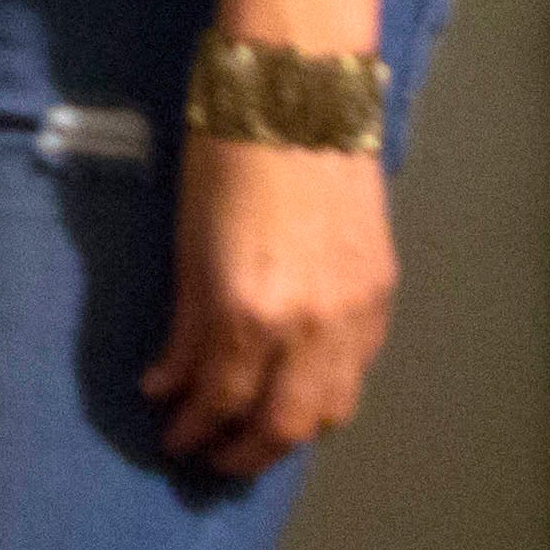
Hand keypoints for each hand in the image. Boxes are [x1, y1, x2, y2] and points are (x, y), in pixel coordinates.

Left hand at [144, 131, 394, 477]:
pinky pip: (359, 369)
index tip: (172, 436)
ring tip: (255, 434)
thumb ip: (184, 327)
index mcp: (249, 312)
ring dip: (291, 433)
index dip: (193, 429)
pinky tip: (297, 387)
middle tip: (211, 457)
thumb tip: (166, 385)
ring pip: (332, 409)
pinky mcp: (383, 291)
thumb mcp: (187, 246)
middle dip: (244, 454)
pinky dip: (326, 391)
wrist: (300, 92)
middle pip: (284, 426)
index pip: (221, 402)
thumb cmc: (225, 155)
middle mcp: (311, 326)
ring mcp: (356, 311)